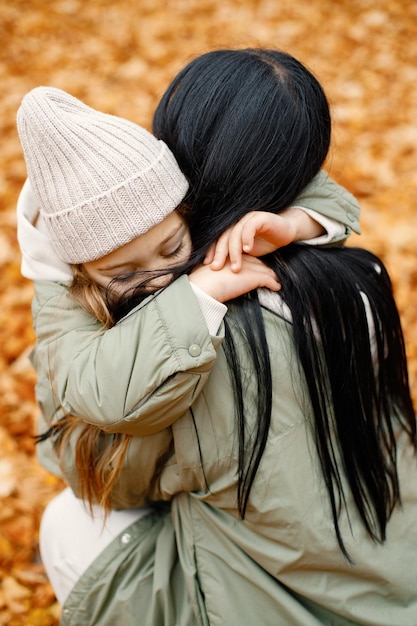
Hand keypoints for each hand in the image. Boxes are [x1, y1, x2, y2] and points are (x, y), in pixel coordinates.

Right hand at [189, 254, 279, 302]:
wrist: (203, 287)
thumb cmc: (201, 283)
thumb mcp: (209, 275)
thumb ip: (217, 275)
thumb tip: (217, 282)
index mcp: (229, 256)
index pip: (245, 257)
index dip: (252, 263)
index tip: (256, 267)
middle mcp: (239, 259)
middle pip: (257, 262)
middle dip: (264, 267)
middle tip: (271, 273)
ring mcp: (247, 267)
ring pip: (265, 270)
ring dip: (272, 276)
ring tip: (277, 281)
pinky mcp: (253, 276)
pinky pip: (268, 279)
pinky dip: (273, 284)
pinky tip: (277, 287)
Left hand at [204, 208, 323, 271]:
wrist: (287, 231)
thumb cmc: (267, 242)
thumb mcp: (249, 253)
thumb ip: (237, 256)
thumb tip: (222, 270)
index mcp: (233, 230)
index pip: (219, 240)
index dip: (212, 251)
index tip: (208, 265)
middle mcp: (238, 223)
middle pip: (224, 238)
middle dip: (220, 253)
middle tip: (217, 267)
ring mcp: (248, 219)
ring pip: (235, 234)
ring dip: (234, 251)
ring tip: (236, 267)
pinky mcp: (260, 218)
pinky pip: (250, 227)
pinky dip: (247, 238)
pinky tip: (247, 250)